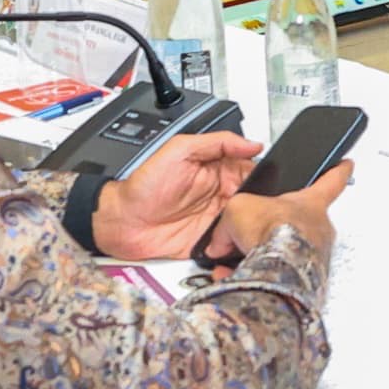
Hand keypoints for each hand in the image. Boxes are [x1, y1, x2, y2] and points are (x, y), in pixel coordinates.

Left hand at [89, 131, 267, 262]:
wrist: (123, 222)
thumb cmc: (144, 185)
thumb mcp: (179, 150)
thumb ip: (217, 142)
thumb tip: (252, 143)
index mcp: (218, 171)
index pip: (253, 171)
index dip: (263, 178)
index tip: (265, 184)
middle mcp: (221, 196)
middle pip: (255, 200)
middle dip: (260, 205)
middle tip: (257, 208)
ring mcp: (217, 220)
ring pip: (248, 224)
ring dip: (251, 226)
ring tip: (248, 226)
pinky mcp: (211, 244)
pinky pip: (233, 245)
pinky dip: (238, 245)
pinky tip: (237, 242)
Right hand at [197, 159, 352, 271]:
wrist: (277, 269)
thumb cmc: (272, 230)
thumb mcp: (238, 207)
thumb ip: (229, 220)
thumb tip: (219, 242)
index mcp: (312, 202)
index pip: (332, 179)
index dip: (338, 170)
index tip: (346, 162)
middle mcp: (319, 228)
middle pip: (298, 223)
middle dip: (272, 229)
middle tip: (251, 233)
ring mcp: (315, 255)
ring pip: (285, 252)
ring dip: (260, 255)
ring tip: (237, 258)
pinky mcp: (305, 279)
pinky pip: (278, 275)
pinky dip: (256, 275)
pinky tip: (235, 276)